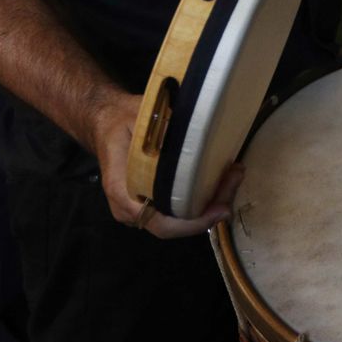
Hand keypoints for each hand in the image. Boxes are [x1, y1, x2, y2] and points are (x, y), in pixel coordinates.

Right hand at [92, 92, 243, 237]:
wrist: (106, 123)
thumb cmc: (121, 120)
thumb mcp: (137, 116)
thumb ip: (161, 128)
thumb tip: (194, 130)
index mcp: (122, 190)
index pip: (160, 223)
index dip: (192, 223)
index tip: (220, 208)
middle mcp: (130, 208)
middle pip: (176, 225)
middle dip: (211, 210)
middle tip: (235, 178)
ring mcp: (140, 208)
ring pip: (179, 219)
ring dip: (210, 203)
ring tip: (233, 176)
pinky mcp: (152, 201)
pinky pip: (178, 208)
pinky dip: (201, 198)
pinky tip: (221, 178)